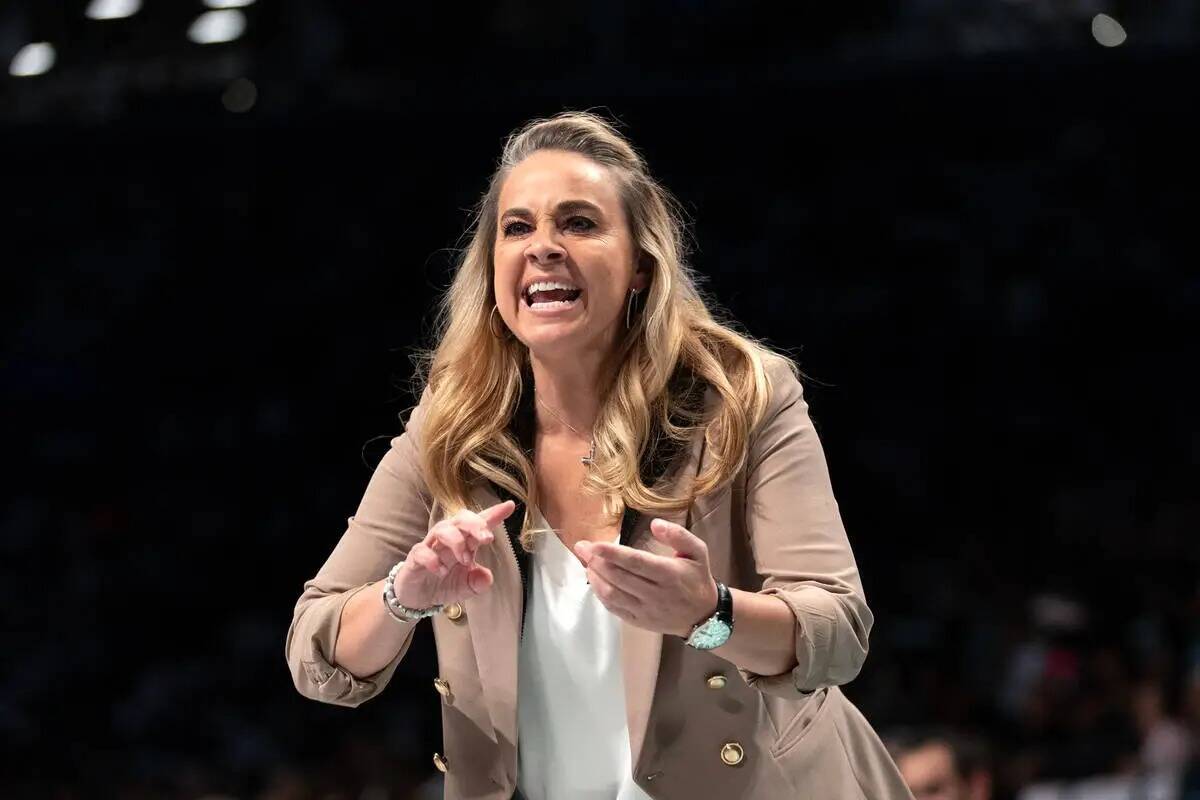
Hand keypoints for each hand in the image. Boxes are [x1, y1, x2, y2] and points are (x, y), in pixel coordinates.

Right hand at [392, 500, 515, 607]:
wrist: (418, 598)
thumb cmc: (445, 584)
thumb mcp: (467, 586)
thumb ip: (479, 582)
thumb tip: (487, 577)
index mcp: (465, 542)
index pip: (479, 524)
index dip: (494, 514)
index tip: (509, 506)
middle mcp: (448, 539)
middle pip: (460, 519)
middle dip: (475, 524)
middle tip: (487, 539)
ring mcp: (430, 546)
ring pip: (442, 529)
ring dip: (457, 542)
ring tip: (465, 560)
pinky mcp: (415, 558)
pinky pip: (422, 551)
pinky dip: (432, 560)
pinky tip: (441, 571)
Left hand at [574, 518, 718, 637]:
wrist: (703, 615)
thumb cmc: (697, 578)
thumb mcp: (697, 551)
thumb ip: (678, 535)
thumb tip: (654, 524)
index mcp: (669, 574)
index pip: (636, 562)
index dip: (612, 554)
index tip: (594, 545)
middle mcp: (656, 594)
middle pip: (619, 577)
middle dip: (596, 562)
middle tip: (582, 548)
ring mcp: (645, 610)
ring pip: (613, 594)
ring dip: (595, 578)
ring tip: (587, 563)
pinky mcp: (638, 622)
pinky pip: (614, 608)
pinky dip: (601, 595)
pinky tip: (596, 581)